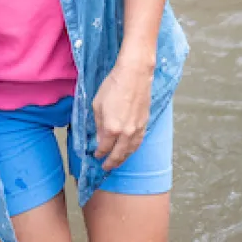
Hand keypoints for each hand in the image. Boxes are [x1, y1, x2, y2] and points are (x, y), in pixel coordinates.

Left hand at [91, 56, 153, 170]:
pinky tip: (130, 150)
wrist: (135, 74)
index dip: (99, 153)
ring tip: (118, 162)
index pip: (104, 148)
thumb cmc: (113, 86)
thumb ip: (98, 124)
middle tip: (106, 167)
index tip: (96, 156)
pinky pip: (139, 142)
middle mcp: (126, 133)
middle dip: (111, 162)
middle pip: (119, 154)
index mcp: (111, 128)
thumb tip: (99, 138)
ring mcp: (137, 129)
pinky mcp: (145, 123)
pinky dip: (133, 149)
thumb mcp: (97, 105)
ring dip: (123, 158)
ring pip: (131, 150)